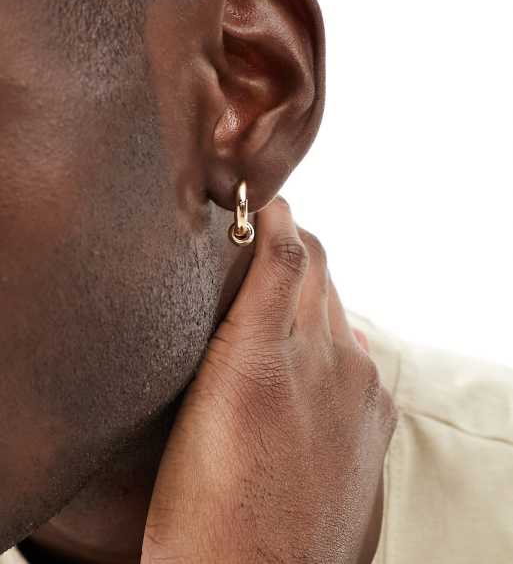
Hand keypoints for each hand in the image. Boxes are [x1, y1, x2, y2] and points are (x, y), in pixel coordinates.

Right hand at [141, 198, 396, 563]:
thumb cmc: (203, 504)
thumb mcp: (196, 410)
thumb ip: (229, 337)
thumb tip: (254, 285)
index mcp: (262, 353)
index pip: (290, 250)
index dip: (278, 216)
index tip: (262, 202)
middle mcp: (323, 358)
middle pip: (318, 269)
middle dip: (290, 248)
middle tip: (259, 246)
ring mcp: (358, 385)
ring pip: (337, 306)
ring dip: (309, 292)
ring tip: (276, 307)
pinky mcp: (375, 414)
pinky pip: (356, 350)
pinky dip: (331, 336)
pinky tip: (308, 355)